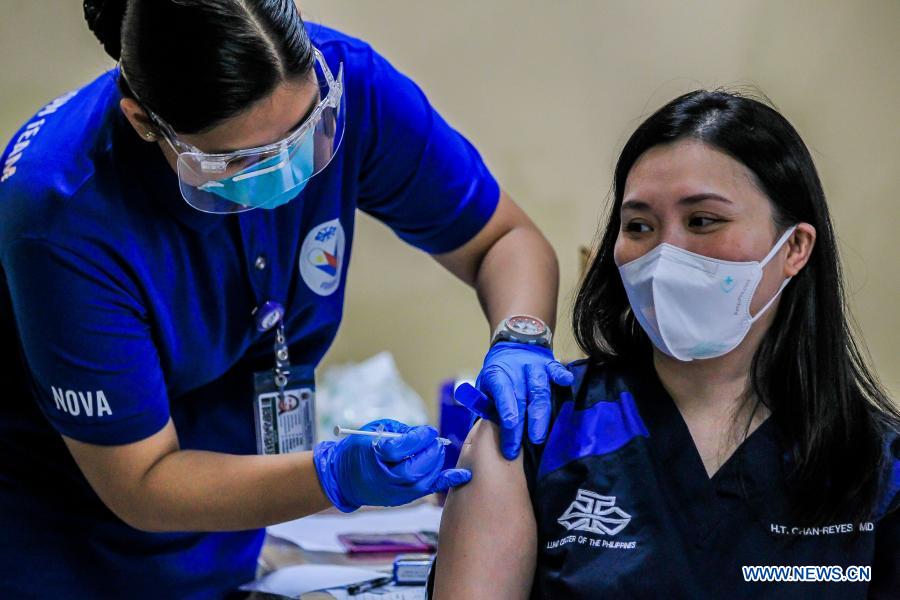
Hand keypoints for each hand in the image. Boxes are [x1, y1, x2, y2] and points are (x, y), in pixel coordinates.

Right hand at [313, 419, 471, 511]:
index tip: (429, 431)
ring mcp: (392, 492)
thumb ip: (400, 432)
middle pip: (413, 469)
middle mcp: (382, 478)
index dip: (418, 438)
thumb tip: (425, 434)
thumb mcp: (375, 431)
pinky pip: (425, 491)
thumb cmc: (360, 449)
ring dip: (436, 465)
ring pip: (421, 482)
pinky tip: (461, 475)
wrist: (343, 478)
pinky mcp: (400, 499)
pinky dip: (444, 482)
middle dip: (431, 453)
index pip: (400, 449)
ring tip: (439, 451)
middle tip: (437, 442)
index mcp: (372, 457)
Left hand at [467, 342, 573, 459]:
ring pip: (540, 389)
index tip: (510, 430)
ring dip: (541, 413)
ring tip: (541, 436)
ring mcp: (534, 366)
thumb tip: (484, 433)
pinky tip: (567, 381)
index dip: (507, 411)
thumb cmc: (499, 376)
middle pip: (522, 397)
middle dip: (524, 423)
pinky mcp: (549, 364)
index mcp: (497, 375)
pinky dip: (561, 375)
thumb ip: (486, 406)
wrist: (512, 348)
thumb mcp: (485, 387)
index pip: (502, 394)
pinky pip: (556, 369)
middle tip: (527, 444)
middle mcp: (516, 370)